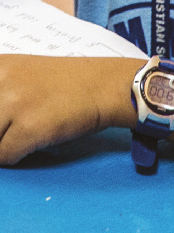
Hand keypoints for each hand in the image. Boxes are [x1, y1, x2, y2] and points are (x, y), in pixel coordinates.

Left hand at [0, 55, 138, 164]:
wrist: (105, 85)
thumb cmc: (63, 84)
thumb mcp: (18, 76)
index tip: (4, 121)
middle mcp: (0, 80)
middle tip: (14, 127)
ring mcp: (14, 103)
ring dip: (3, 144)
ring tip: (23, 131)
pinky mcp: (29, 127)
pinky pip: (5, 157)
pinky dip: (17, 155)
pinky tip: (36, 138)